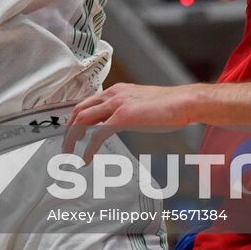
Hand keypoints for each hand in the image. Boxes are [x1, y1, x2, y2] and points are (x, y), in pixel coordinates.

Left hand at [62, 83, 204, 163]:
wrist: (185, 103)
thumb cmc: (169, 107)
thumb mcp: (141, 105)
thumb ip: (127, 110)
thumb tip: (119, 121)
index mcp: (116, 91)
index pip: (86, 103)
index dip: (75, 119)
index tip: (71, 133)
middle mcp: (112, 94)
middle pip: (78, 110)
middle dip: (68, 129)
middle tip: (65, 146)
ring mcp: (116, 104)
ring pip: (82, 120)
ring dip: (72, 138)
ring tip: (69, 154)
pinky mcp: (122, 117)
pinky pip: (97, 134)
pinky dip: (88, 148)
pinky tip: (86, 159)